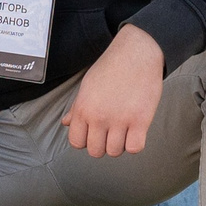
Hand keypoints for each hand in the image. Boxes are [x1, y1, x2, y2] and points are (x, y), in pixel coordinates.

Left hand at [63, 23, 165, 157]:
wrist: (136, 53)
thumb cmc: (111, 68)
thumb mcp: (87, 86)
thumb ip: (76, 108)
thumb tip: (66, 123)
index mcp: (83, 108)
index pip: (76, 142)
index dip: (85, 141)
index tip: (93, 134)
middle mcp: (98, 117)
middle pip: (95, 151)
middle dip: (103, 145)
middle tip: (110, 133)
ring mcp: (119, 120)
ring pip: (115, 152)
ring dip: (120, 145)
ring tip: (124, 130)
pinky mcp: (140, 121)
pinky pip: (135, 148)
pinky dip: (135, 144)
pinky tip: (135, 132)